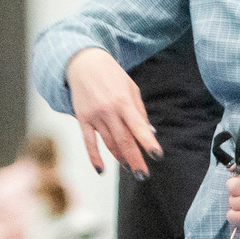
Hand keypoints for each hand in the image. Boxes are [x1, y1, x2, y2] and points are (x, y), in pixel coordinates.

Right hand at [63, 47, 160, 177]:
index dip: (148, 142)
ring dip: (120, 158)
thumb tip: (149, 134)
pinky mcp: (82, 119)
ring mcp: (94, 116)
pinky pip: (88, 142)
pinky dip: (94, 157)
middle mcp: (109, 110)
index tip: (156, 155)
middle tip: (143, 175)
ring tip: (130, 169)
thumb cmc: (112, 76)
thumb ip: (140, 112)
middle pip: (124, 140)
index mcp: (124, 101)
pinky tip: (101, 170)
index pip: (138, 126)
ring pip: (109, 143)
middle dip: (135, 159)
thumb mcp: (131, 88)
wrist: (84, 63)